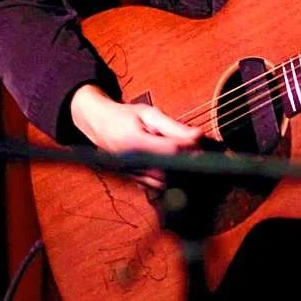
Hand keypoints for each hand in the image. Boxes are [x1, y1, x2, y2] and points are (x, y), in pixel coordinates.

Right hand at [70, 84, 201, 189]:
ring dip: (177, 172)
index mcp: (136, 144)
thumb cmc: (124, 116)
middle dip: (185, 162)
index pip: (171, 151)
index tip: (201, 142)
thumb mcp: (149, 114)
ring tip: (186, 158)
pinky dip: (168, 178)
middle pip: (169, 170)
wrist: (98, 124)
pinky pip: (156, 185)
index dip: (189, 148)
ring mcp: (131, 175)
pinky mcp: (133, 181)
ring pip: (164, 182)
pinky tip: (173, 166)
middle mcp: (132, 163)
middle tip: (197, 151)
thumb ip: (174, 127)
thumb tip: (198, 135)